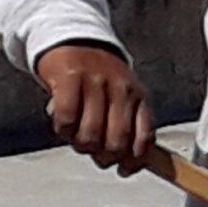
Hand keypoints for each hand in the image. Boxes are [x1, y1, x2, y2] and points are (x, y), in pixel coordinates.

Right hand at [33, 43, 154, 174]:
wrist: (73, 38)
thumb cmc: (97, 75)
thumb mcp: (122, 94)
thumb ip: (127, 124)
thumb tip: (127, 164)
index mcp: (138, 95)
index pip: (145, 137)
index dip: (134, 160)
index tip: (123, 169)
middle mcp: (122, 89)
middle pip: (116, 143)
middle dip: (103, 157)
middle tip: (92, 150)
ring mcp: (97, 82)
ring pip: (90, 135)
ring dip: (80, 144)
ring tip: (75, 135)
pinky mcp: (70, 77)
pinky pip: (67, 118)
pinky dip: (63, 129)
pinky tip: (62, 124)